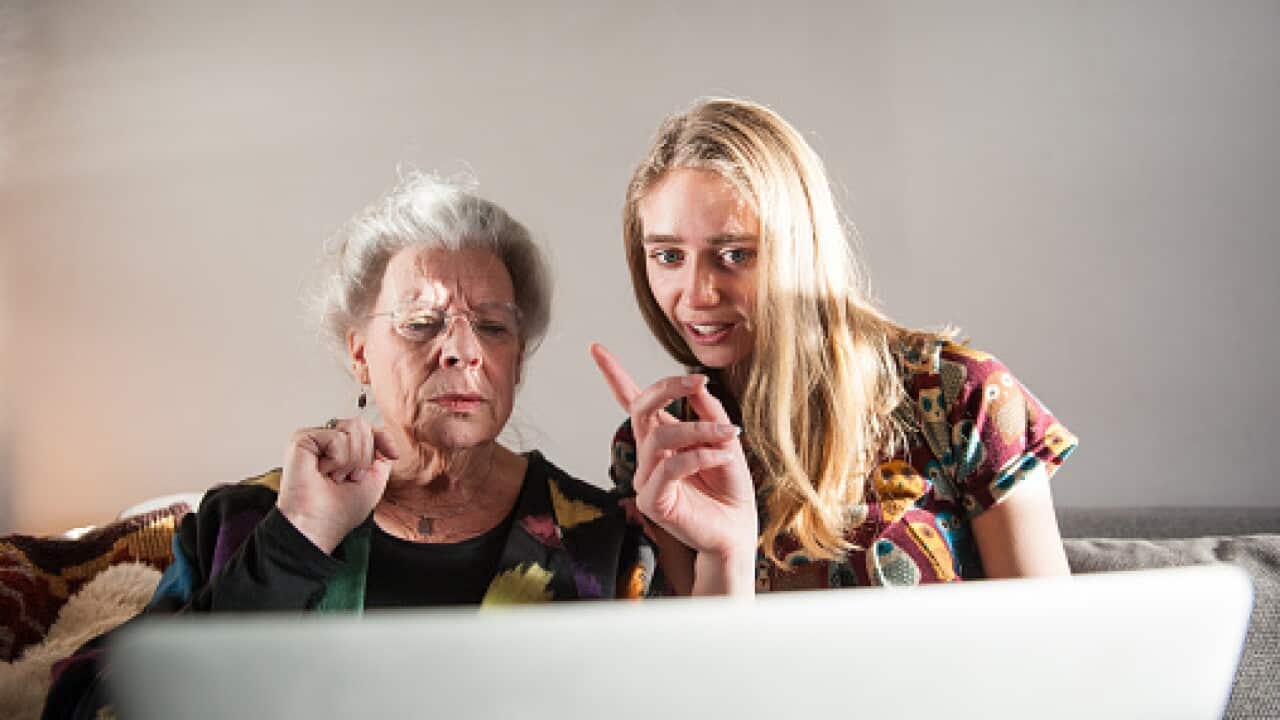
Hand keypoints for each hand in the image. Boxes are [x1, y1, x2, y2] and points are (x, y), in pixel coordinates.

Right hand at [277, 416, 399, 553]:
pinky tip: (322, 472)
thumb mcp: (374, 479)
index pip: (369, 428)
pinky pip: (337, 437)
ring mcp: (315, 439)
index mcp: (342, 449)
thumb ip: (381, 453)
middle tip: (346, 479)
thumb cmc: (339, 511)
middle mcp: (327, 441)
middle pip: (363, 426)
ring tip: (334, 477)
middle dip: (364, 458)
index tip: (393, 455)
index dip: (384, 439)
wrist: (319, 526)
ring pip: (353, 428)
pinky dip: (337, 460)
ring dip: (351, 461)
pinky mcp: (301, 439)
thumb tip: (384, 434)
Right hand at [590, 344, 757, 594]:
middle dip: (668, 388)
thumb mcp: (726, 440)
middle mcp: (648, 456)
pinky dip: (700, 455)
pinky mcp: (652, 501)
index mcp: (661, 437)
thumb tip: (698, 386)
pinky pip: (670, 467)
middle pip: (640, 408)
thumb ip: (710, 413)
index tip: (597, 348)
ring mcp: (646, 479)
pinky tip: (723, 456)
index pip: (631, 402)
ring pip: (660, 436)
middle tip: (697, 382)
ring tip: (730, 436)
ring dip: (699, 429)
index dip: (613, 374)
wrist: (737, 530)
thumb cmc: (730, 488)